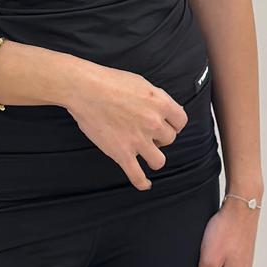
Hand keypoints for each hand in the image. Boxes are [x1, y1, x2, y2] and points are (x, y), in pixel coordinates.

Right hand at [63, 61, 187, 189]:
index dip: (174, 124)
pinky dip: (142, 183)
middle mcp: (153, 123)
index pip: (181, 121)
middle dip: (160, 137)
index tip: (167, 125)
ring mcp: (138, 140)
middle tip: (147, 133)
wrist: (86, 89)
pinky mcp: (122, 153)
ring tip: (146, 152)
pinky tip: (145, 184)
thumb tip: (167, 110)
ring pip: (159, 160)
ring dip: (153, 157)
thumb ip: (157, 99)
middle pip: (169, 139)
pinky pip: (137, 176)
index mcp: (160, 103)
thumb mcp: (142, 83)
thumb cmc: (110, 82)